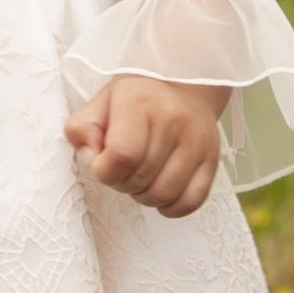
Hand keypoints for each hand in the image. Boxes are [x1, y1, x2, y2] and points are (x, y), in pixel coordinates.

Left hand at [64, 75, 230, 217]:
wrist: (182, 85)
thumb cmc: (134, 100)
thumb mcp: (99, 104)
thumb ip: (82, 130)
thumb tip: (91, 157)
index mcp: (139, 103)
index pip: (121, 156)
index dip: (105, 171)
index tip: (102, 163)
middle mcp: (172, 121)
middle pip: (141, 179)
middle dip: (122, 183)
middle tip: (121, 170)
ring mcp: (196, 142)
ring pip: (165, 194)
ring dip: (144, 196)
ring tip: (139, 178)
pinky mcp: (211, 160)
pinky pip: (191, 201)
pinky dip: (171, 207)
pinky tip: (160, 192)